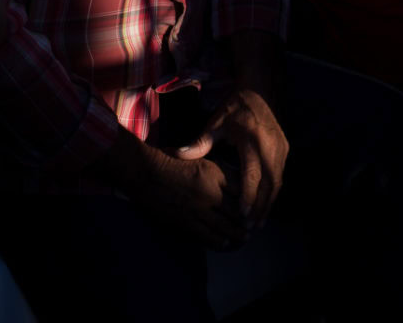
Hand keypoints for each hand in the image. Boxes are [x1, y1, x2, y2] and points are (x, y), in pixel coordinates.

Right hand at [127, 144, 246, 249]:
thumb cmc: (170, 161)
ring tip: (244, 239)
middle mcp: (209, 192)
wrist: (145, 173)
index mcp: (214, 173)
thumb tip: (236, 181)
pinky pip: (208, 237)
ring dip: (237, 236)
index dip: (252, 201)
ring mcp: (197, 209)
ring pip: (225, 228)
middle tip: (254, 227)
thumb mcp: (199, 158)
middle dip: (248, 222)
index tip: (257, 206)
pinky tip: (225, 244)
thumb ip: (217, 170)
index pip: (242, 191)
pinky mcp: (186, 222)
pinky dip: (220, 242)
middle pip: (237, 212)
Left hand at [177, 88, 287, 229]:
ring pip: (278, 182)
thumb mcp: (216, 122)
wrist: (258, 90)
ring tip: (257, 222)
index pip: (253, 175)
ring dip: (269, 202)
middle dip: (261, 207)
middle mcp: (271, 147)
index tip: (243, 214)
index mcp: (253, 141)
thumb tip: (177, 155)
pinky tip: (264, 205)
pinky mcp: (285, 149)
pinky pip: (280, 175)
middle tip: (251, 227)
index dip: (249, 196)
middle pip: (270, 184)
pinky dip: (272, 192)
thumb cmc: (234, 107)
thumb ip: (199, 143)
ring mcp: (281, 148)